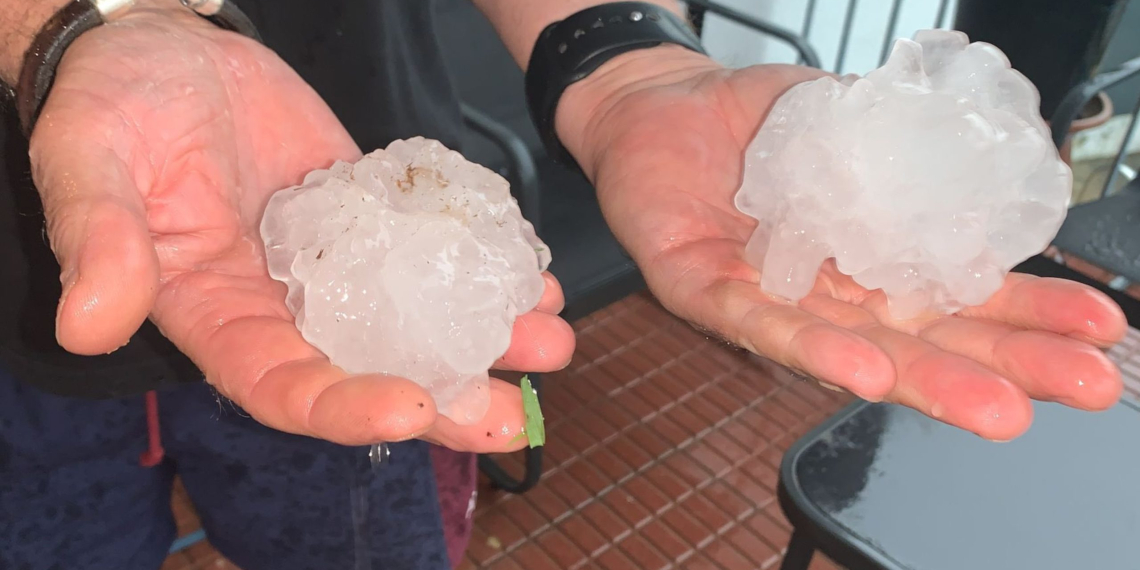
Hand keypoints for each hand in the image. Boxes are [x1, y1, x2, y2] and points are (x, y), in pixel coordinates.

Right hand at [28, 4, 572, 448]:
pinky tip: (531, 278)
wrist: (164, 50)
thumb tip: (87, 325)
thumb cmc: (112, 104)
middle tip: (515, 412)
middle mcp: (284, 305)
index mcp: (216, 314)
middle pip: (370, 372)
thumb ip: (100, 242)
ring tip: (548, 342)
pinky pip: (429, 255)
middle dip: (445, 398)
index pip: (282, 385)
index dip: (344, 406)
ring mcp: (336, 263)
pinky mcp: (371, 217)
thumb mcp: (88, 162)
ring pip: (415, 321)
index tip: (410, 406)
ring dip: (483, 341)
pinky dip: (478, 271)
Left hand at [559, 48, 1125, 440]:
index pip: (956, 296)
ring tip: (996, 407)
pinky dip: (808, 345)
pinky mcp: (699, 289)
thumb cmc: (754, 120)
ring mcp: (765, 299)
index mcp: (867, 257)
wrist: (661, 101)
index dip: (1025, 313)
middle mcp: (824, 291)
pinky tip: (860, 368)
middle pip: (918, 339)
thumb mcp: (849, 120)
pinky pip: (754, 322)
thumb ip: (908, 150)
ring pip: (850, 348)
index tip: (1100, 329)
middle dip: (1001, 365)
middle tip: (1084, 387)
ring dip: (921, 380)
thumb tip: (997, 170)